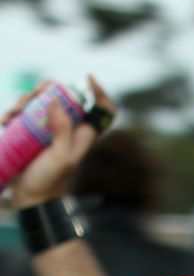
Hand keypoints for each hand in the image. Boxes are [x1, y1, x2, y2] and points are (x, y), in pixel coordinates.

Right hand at [4, 75, 115, 208]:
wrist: (31, 198)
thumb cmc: (50, 181)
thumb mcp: (61, 156)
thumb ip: (62, 130)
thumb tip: (56, 101)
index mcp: (83, 134)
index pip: (102, 109)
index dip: (100, 91)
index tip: (86, 77)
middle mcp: (68, 128)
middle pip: (63, 95)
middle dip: (47, 88)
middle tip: (33, 97)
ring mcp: (48, 128)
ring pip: (40, 101)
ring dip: (24, 100)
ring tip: (12, 116)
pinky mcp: (31, 132)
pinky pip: (24, 113)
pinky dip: (14, 112)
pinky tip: (6, 121)